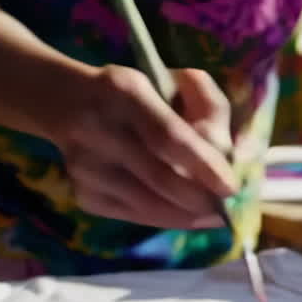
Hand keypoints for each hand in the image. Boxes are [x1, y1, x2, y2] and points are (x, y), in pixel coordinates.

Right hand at [50, 66, 235, 228]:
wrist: (68, 105)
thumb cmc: (139, 94)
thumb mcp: (174, 82)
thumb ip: (209, 107)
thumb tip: (233, 154)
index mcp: (126, 92)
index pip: (168, 136)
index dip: (202, 165)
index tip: (230, 187)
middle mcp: (99, 129)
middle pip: (159, 177)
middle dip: (200, 198)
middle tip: (226, 208)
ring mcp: (86, 166)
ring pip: (148, 204)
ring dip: (187, 215)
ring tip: (212, 216)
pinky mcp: (83, 194)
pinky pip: (135, 216)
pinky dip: (167, 219)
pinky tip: (185, 215)